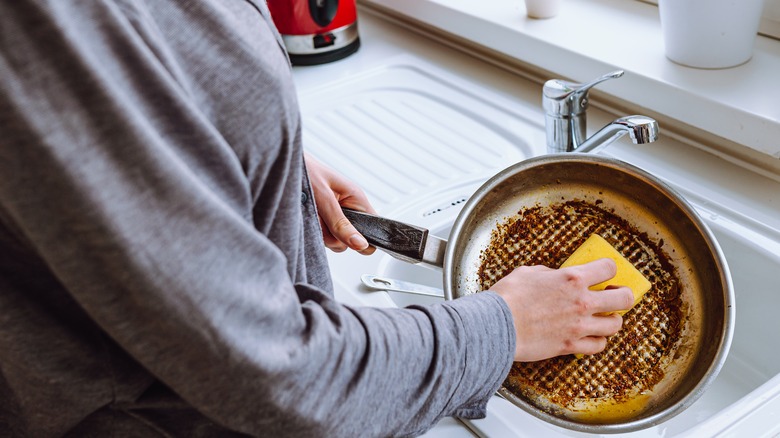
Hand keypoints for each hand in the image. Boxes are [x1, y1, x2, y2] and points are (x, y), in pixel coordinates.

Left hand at [304, 153, 376, 254]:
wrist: (284, 166)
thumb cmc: (305, 171)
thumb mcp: (324, 198)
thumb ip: (341, 224)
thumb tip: (361, 244)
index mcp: (356, 198)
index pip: (374, 226)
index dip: (366, 238)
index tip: (348, 239)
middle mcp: (348, 208)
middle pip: (352, 239)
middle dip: (334, 236)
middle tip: (321, 220)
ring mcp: (335, 216)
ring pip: (335, 240)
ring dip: (320, 233)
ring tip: (310, 214)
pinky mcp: (322, 220)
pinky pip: (323, 236)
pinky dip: (313, 231)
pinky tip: (306, 218)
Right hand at [490, 258, 633, 361]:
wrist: (496, 325)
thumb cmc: (508, 297)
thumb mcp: (527, 272)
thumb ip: (547, 273)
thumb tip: (553, 277)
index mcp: (572, 278)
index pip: (608, 268)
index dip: (609, 269)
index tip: (605, 273)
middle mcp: (582, 302)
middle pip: (624, 298)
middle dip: (622, 295)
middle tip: (614, 296)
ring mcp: (579, 326)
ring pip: (615, 325)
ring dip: (611, 320)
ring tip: (604, 318)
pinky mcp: (570, 345)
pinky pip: (598, 346)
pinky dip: (596, 341)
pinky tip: (590, 336)